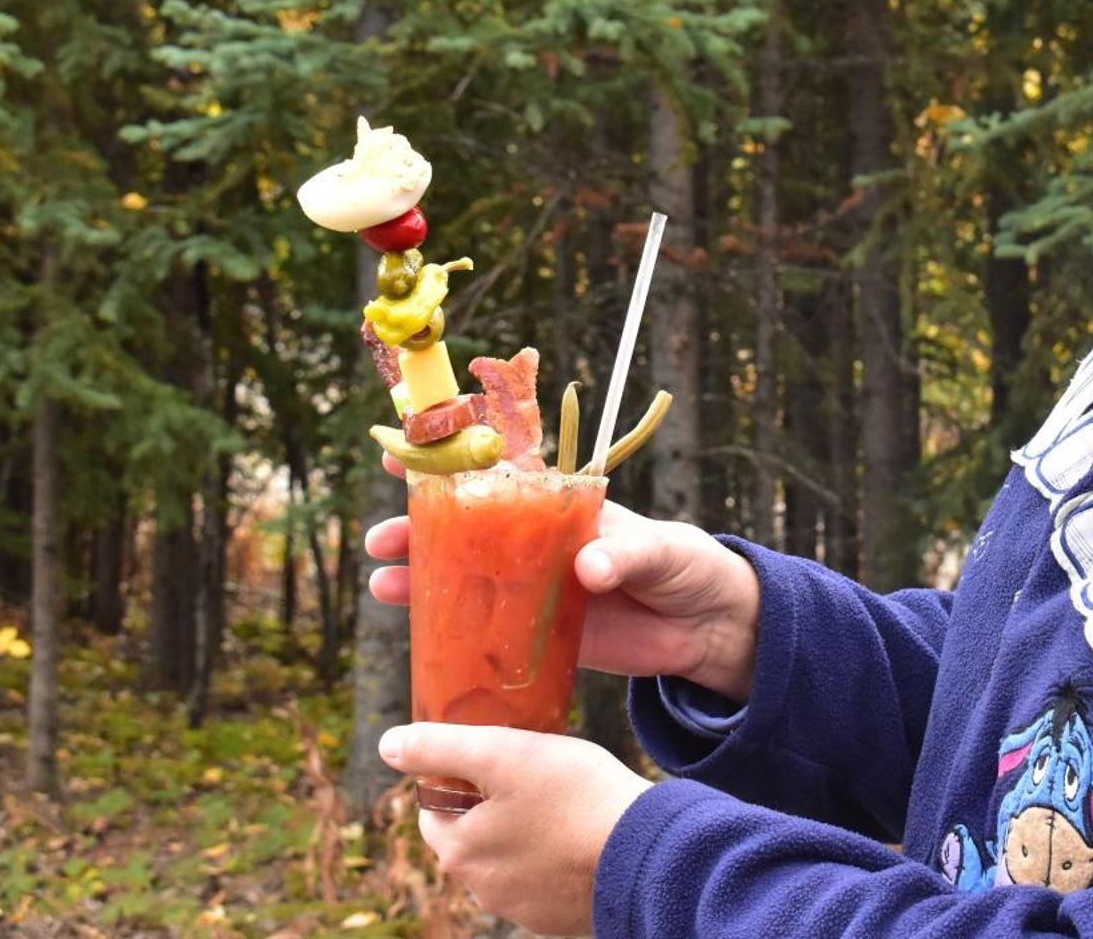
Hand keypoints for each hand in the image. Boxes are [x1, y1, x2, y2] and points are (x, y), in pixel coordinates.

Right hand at [366, 499, 761, 700]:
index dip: (453, 462)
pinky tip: (423, 639)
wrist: (710, 627)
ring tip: (384, 584)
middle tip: (382, 540)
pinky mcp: (545, 635)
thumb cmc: (687, 566)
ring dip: (424, 581)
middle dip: (421, 531)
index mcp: (566, 507)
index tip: (406, 453)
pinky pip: (492, 633)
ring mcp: (539, 590)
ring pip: (469, 580)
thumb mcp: (662, 549)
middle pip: (469, 531)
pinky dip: (455, 635)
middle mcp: (542, 545)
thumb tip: (588, 568)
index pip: (502, 476)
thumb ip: (625, 554)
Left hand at [380, 723, 648, 936]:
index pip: (432, 809)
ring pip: (509, 858)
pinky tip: (582, 833)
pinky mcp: (561, 917)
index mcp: (458, 852)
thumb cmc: (576, 796)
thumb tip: (387, 744)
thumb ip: (441, 747)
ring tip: (564, 801)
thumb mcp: (504, 754)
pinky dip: (555, 857)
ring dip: (524, 832)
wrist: (647, 856)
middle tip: (532, 772)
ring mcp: (523, 909)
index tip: (493, 756)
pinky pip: (545, 879)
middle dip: (492, 805)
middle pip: (472, 834)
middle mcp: (482, 890)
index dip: (456, 777)